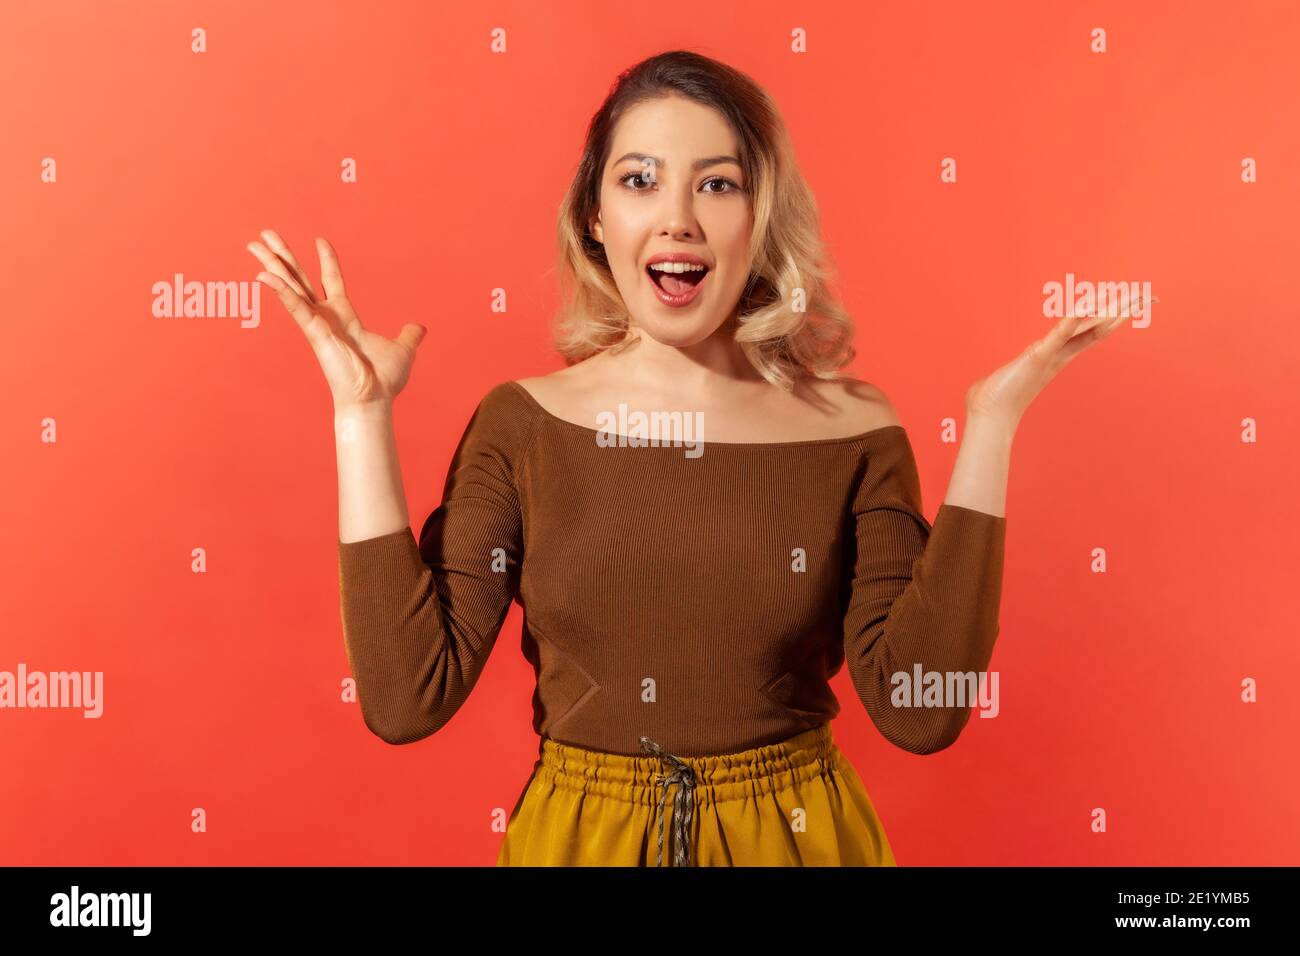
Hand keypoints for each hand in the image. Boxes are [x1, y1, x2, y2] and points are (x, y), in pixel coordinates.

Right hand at [246, 229, 426, 408]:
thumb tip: (420, 329)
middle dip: (283, 256)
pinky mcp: (314, 332)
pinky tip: (263, 274)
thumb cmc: (383, 381)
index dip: (327, 260)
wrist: (374, 400)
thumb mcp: (403, 349)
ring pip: (290, 287)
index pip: (332, 280)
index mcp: (344, 316)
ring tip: (254, 243)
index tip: (320, 240)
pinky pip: (295, 307)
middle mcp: (326, 317)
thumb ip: (409, 336)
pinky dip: (280, 290)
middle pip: (300, 278)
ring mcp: (317, 324)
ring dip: (272, 265)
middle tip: (264, 235)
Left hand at [964, 288, 1156, 430]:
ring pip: (1086, 328)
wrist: (988, 417)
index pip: (1089, 331)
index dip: (1109, 317)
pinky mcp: (1037, 357)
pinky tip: (1082, 307)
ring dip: (1109, 310)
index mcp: (1055, 356)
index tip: (1129, 305)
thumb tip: (1004, 375)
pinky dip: (1069, 321)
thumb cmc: (993, 400)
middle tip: (1147, 296)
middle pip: (1097, 327)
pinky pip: (1057, 335)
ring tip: (1132, 296)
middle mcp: (1059, 355)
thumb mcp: (1011, 376)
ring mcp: (1050, 356)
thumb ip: (1014, 371)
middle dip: (1122, 310)